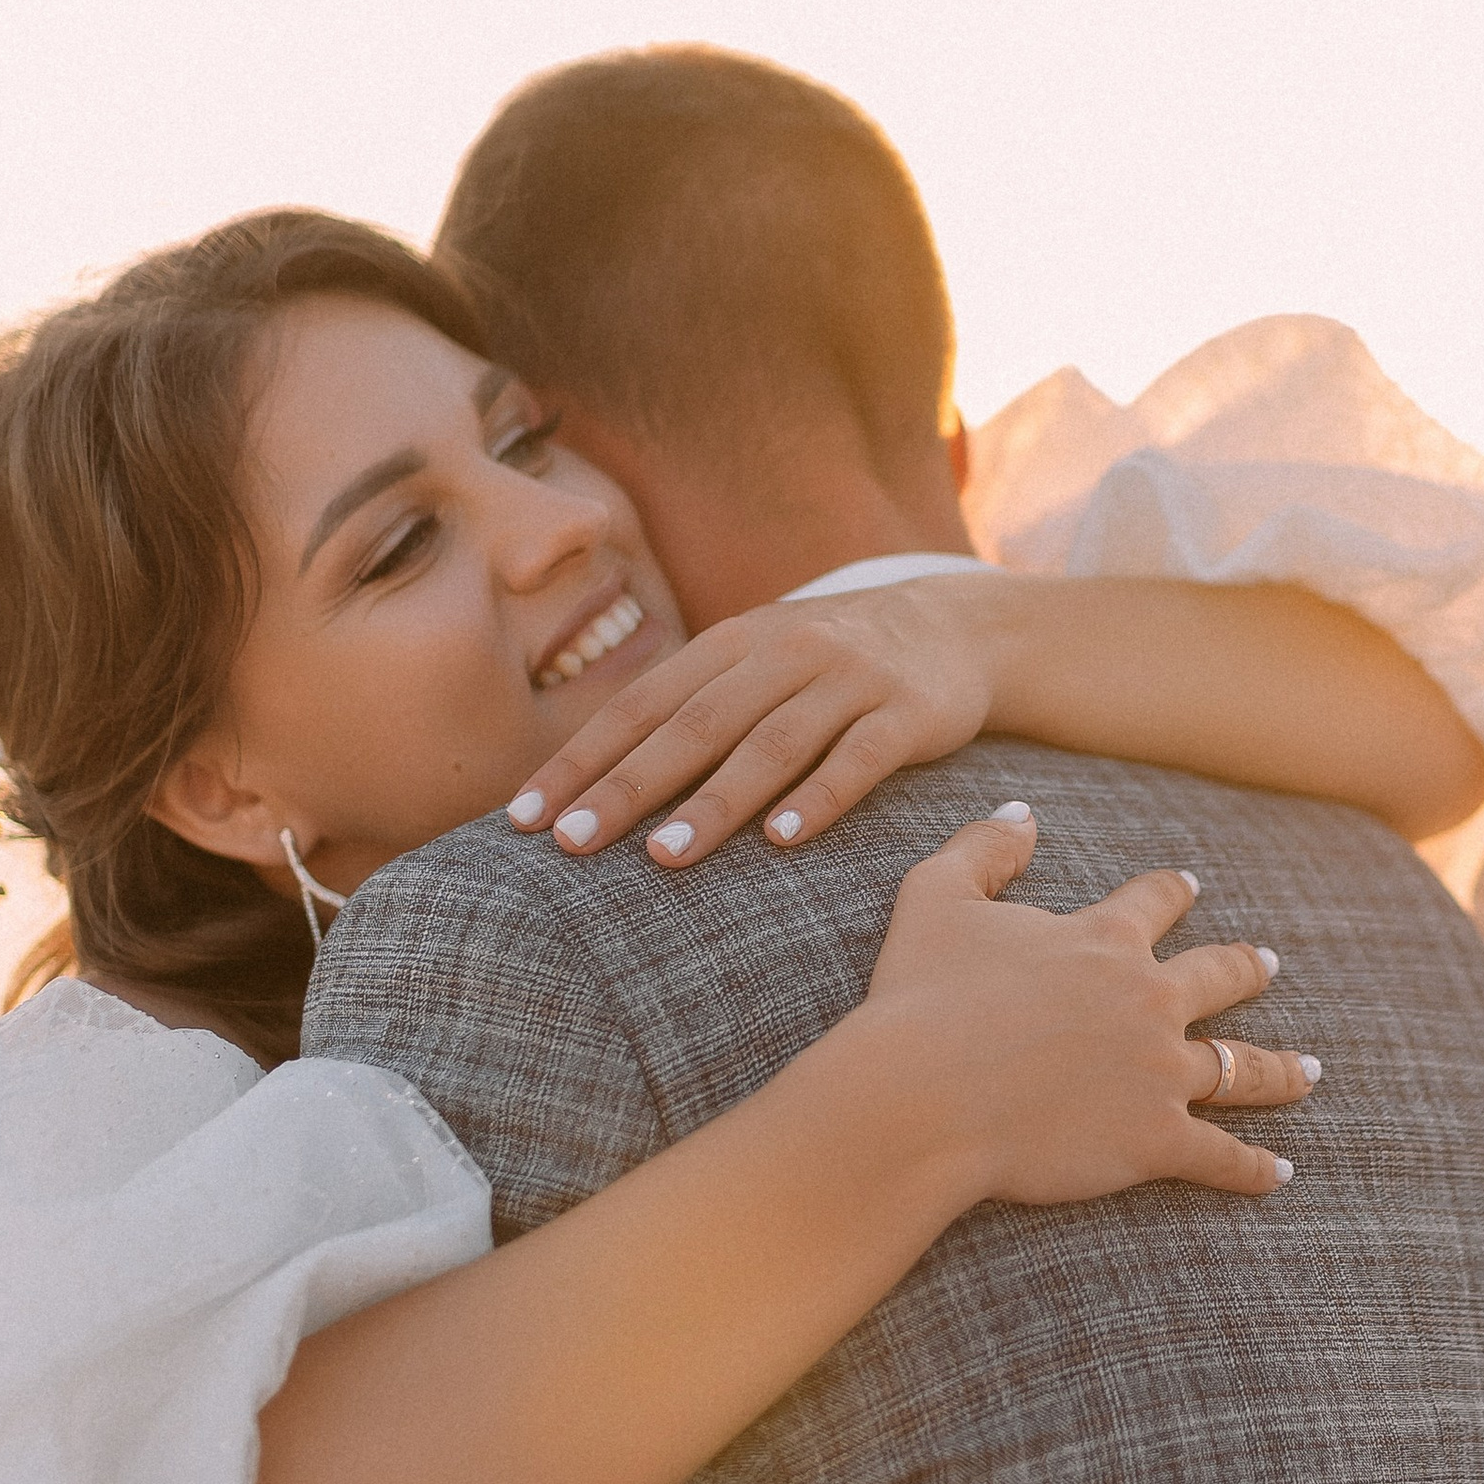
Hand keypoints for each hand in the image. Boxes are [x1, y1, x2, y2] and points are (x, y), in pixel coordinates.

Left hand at [505, 579, 1012, 867]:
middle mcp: (783, 653)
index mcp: (731, 644)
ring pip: (771, 744)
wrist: (957, 627)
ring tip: (664, 857)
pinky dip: (820, 798)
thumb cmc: (829, 664)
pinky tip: (783, 840)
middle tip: (572, 843)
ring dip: (715, 802)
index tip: (526, 818)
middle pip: (694, 725)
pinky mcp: (907, 713)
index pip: (640, 705)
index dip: (580, 759)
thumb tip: (592, 779)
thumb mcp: (757, 662)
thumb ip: (691, 705)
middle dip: (627, 786)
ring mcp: (847, 680)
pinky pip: (859, 759)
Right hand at [851, 807, 1316, 1206]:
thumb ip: (985, 848)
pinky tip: (1279, 1173)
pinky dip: (1253, 1169)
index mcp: (1105, 939)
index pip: (1155, 902)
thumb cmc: (921, 998)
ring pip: (1243, 1068)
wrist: (922, 1098)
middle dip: (1247, 969)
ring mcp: (1161, 1073)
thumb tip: (1023, 813)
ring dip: (1280, 1069)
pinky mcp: (1157, 1141)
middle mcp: (1150, 1000)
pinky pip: (1223, 1157)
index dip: (1173, 892)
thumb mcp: (936, 896)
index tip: (1190, 886)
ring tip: (1309, 1071)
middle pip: (1220, 978)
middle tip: (1268, 965)